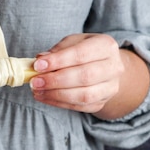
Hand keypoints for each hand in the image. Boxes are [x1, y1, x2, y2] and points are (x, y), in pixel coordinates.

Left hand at [30, 33, 149, 119]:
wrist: (104, 68)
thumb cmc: (85, 52)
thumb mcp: (73, 43)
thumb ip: (58, 50)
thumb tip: (40, 60)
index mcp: (106, 46)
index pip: (81, 54)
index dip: (58, 61)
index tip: (38, 65)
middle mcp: (114, 67)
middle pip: (85, 76)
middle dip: (56, 80)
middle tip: (35, 81)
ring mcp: (110, 87)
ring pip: (84, 95)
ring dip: (57, 94)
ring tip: (38, 91)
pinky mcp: (102, 102)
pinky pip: (80, 107)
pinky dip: (59, 103)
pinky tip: (45, 97)